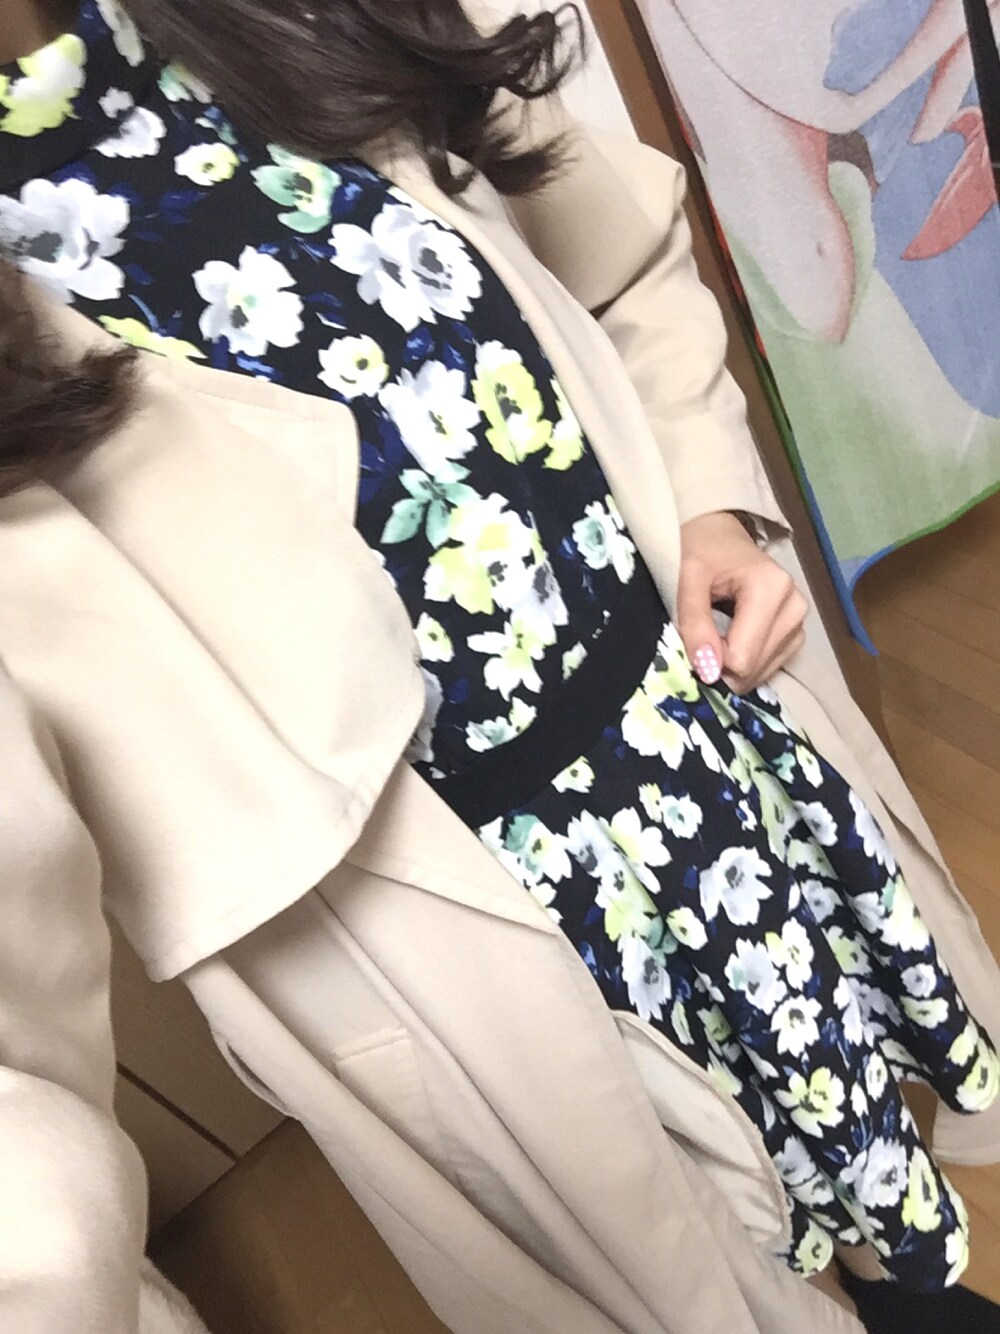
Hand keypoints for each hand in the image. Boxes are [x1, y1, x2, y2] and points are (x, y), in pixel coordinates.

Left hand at [677, 511, 807, 693]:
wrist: (720, 535)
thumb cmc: (702, 550)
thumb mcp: (687, 580)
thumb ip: (695, 624)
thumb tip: (708, 671)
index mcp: (772, 588)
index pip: (741, 658)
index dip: (710, 660)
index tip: (693, 642)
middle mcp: (794, 606)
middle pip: (753, 668)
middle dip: (720, 667)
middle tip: (700, 642)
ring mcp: (800, 622)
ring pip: (761, 672)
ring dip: (732, 667)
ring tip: (715, 638)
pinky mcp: (797, 633)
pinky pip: (769, 666)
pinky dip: (745, 664)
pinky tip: (731, 642)